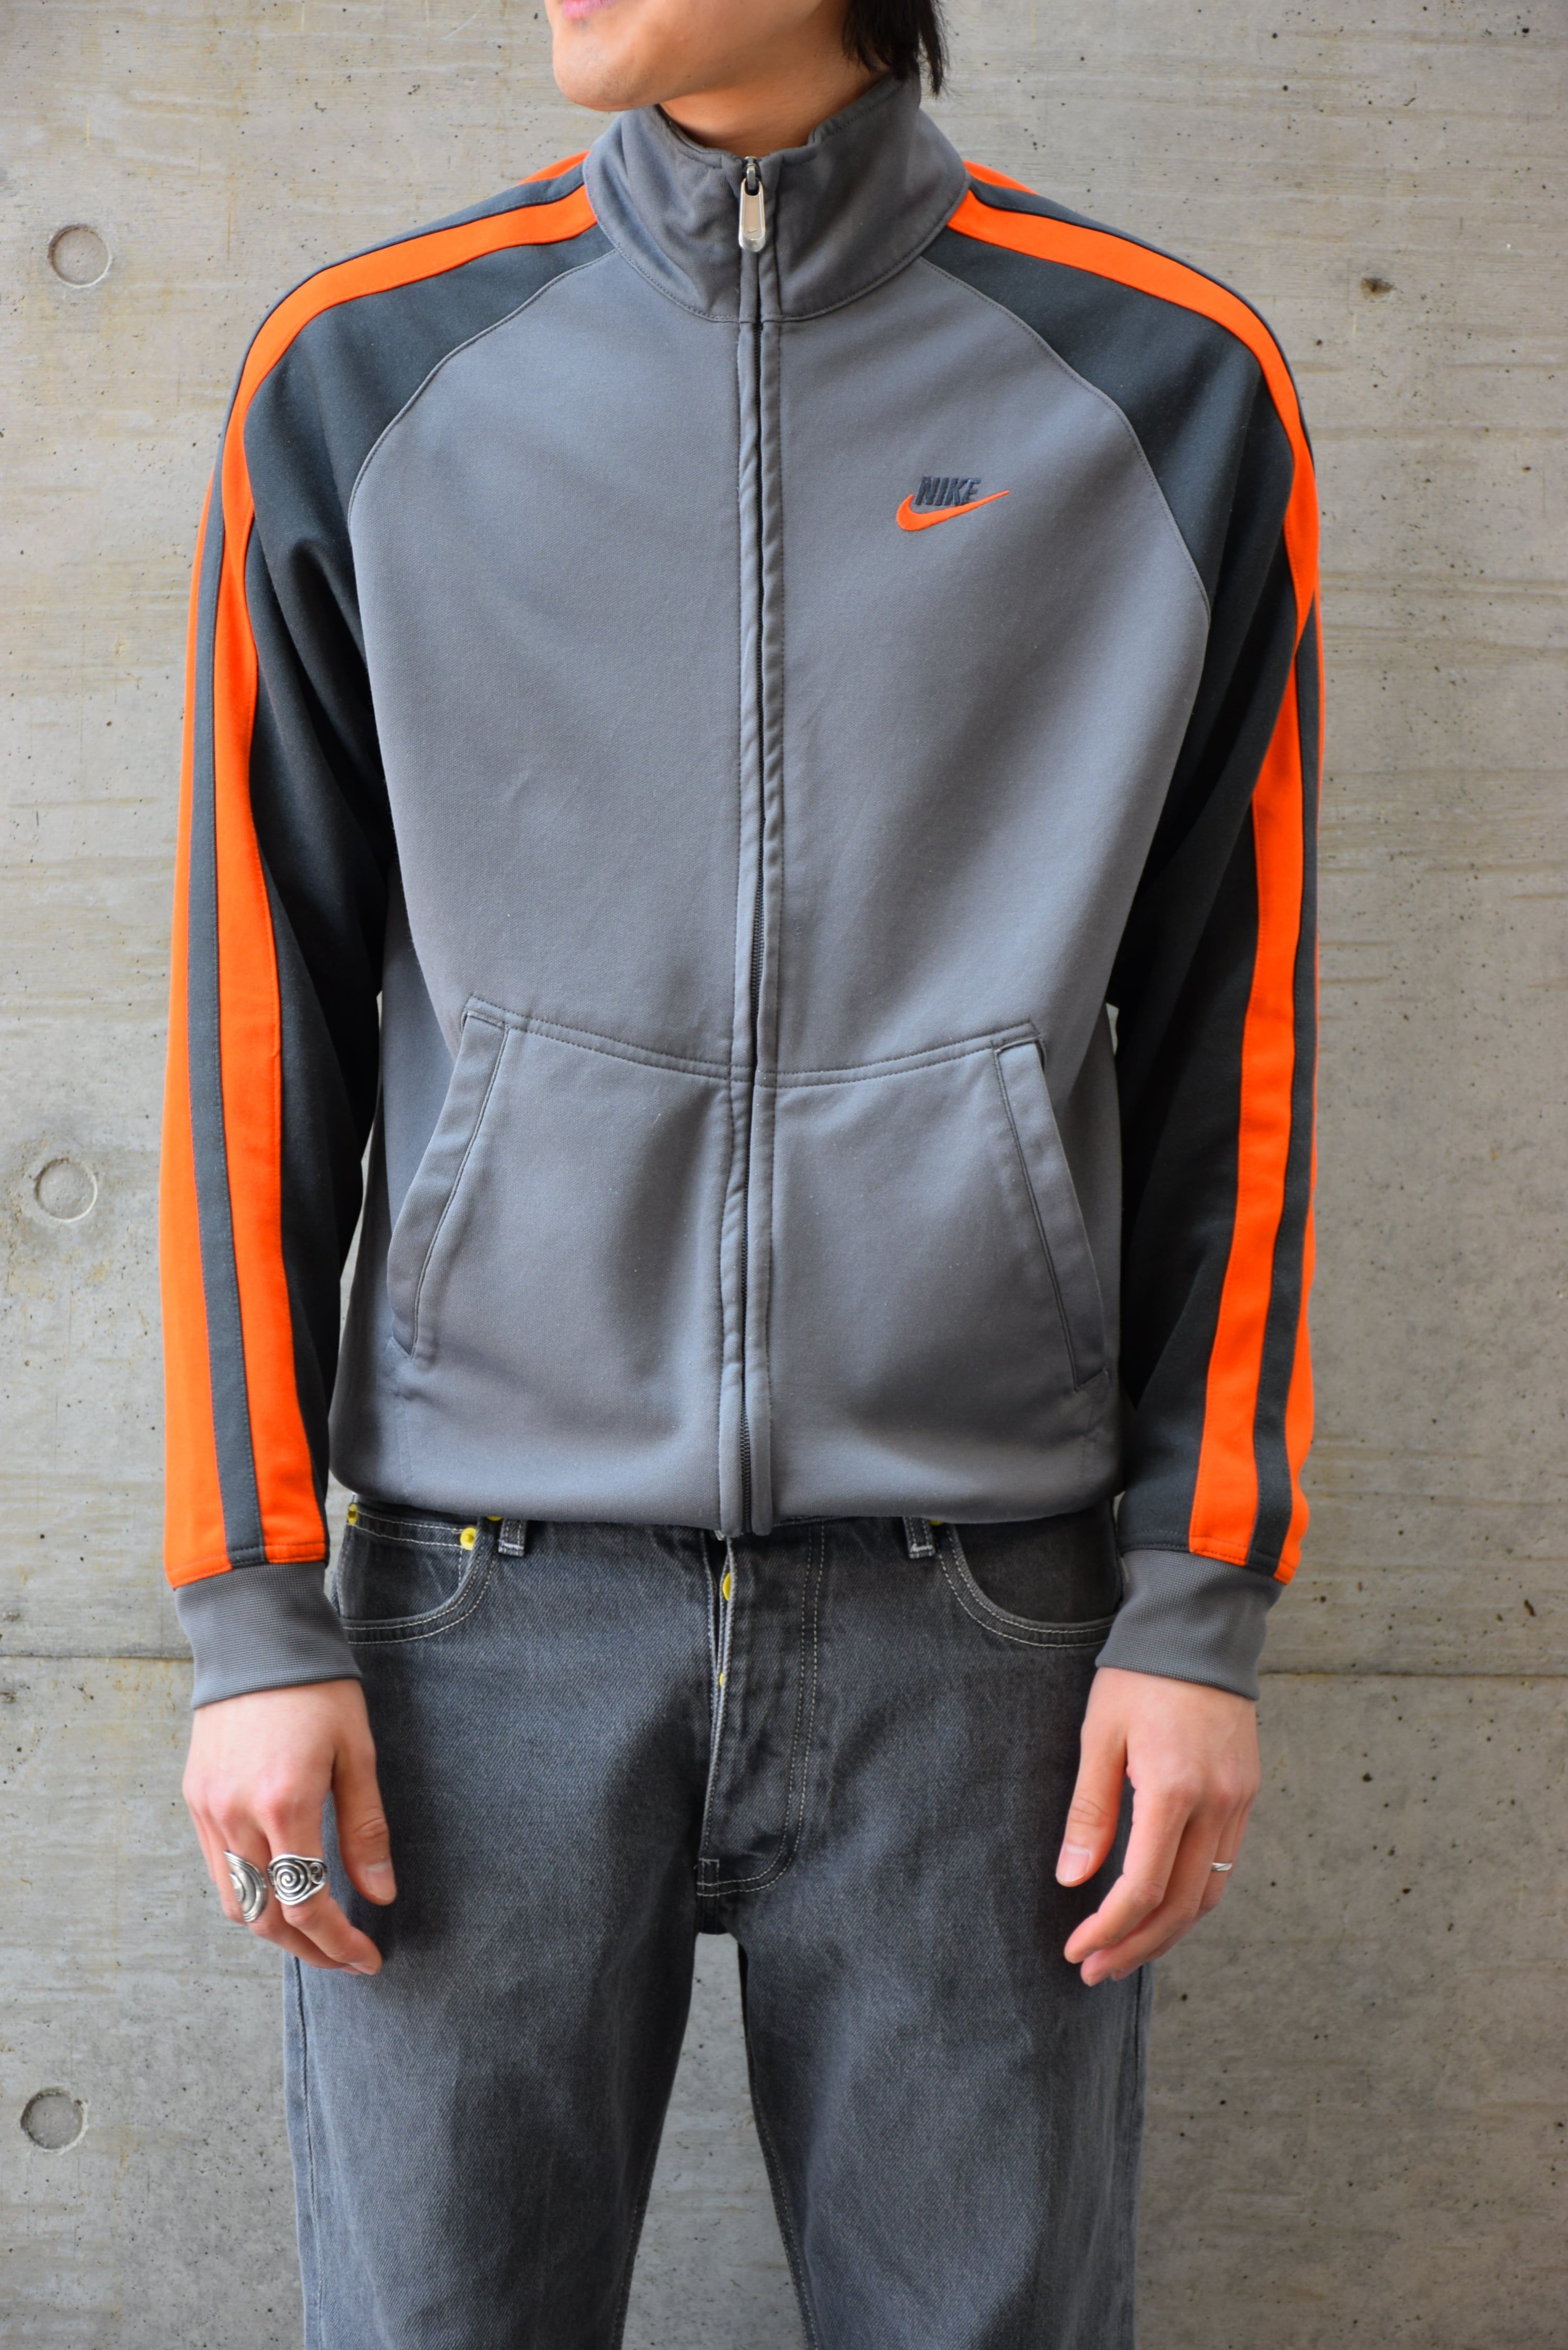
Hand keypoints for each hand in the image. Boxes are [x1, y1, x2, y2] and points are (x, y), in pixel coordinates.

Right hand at [183, 1679, 393, 1972]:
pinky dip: (249, 1894)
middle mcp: (238, 1815)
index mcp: (285, 1804)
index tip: (368, 1957)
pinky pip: (218, 1869)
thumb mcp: (357, 1753)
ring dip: (275, 1929)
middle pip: (266, 1918)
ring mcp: (210, 1809)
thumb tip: (381, 1895)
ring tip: (317, 1932)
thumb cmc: (318, 1690)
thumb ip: (366, 1829)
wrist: (256, 1638)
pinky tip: (281, 1887)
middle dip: (309, 1949)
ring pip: (235, 1902)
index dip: (338, 1942)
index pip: (307, 1904)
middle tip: (346, 1958)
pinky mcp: (195, 1799)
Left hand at [1056, 1666, 1259, 1984]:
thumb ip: (1090, 1811)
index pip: (1142, 1888)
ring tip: (1125, 1950)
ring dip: (1167, 1931)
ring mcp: (1239, 1801)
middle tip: (1095, 1970)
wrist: (1199, 1627)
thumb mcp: (1099, 1734)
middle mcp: (1216, 1804)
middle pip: (1180, 1907)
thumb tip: (1073, 1879)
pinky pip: (1223, 1864)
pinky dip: (1190, 1896)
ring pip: (1208, 1894)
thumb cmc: (1140, 1675)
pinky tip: (1160, 1904)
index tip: (1076, 1950)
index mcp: (1173, 1790)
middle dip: (1136, 1947)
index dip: (1108, 1930)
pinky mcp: (1247, 1793)